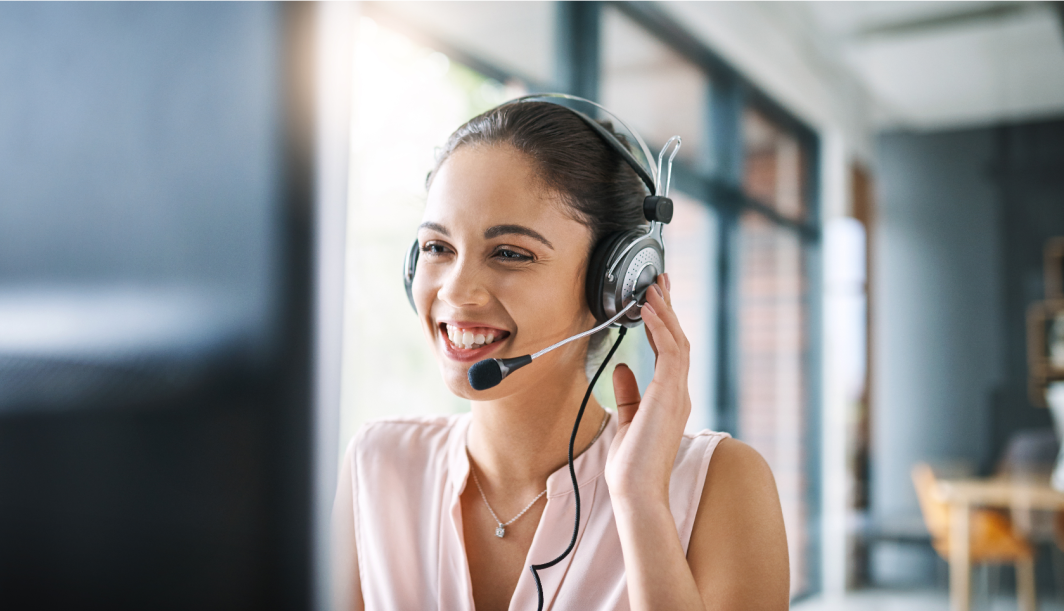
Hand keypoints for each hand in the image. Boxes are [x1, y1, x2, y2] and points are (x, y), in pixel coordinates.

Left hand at [605, 273, 691, 508]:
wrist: (636, 490)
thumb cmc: (632, 465)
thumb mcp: (626, 421)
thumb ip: (627, 394)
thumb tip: (623, 368)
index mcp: (670, 398)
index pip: (670, 352)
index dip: (664, 323)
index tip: (656, 300)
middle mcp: (678, 392)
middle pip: (677, 340)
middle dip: (668, 308)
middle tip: (659, 281)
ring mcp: (677, 393)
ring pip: (677, 341)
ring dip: (664, 311)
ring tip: (652, 287)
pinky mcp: (669, 394)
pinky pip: (670, 352)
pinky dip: (660, 328)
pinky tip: (649, 310)